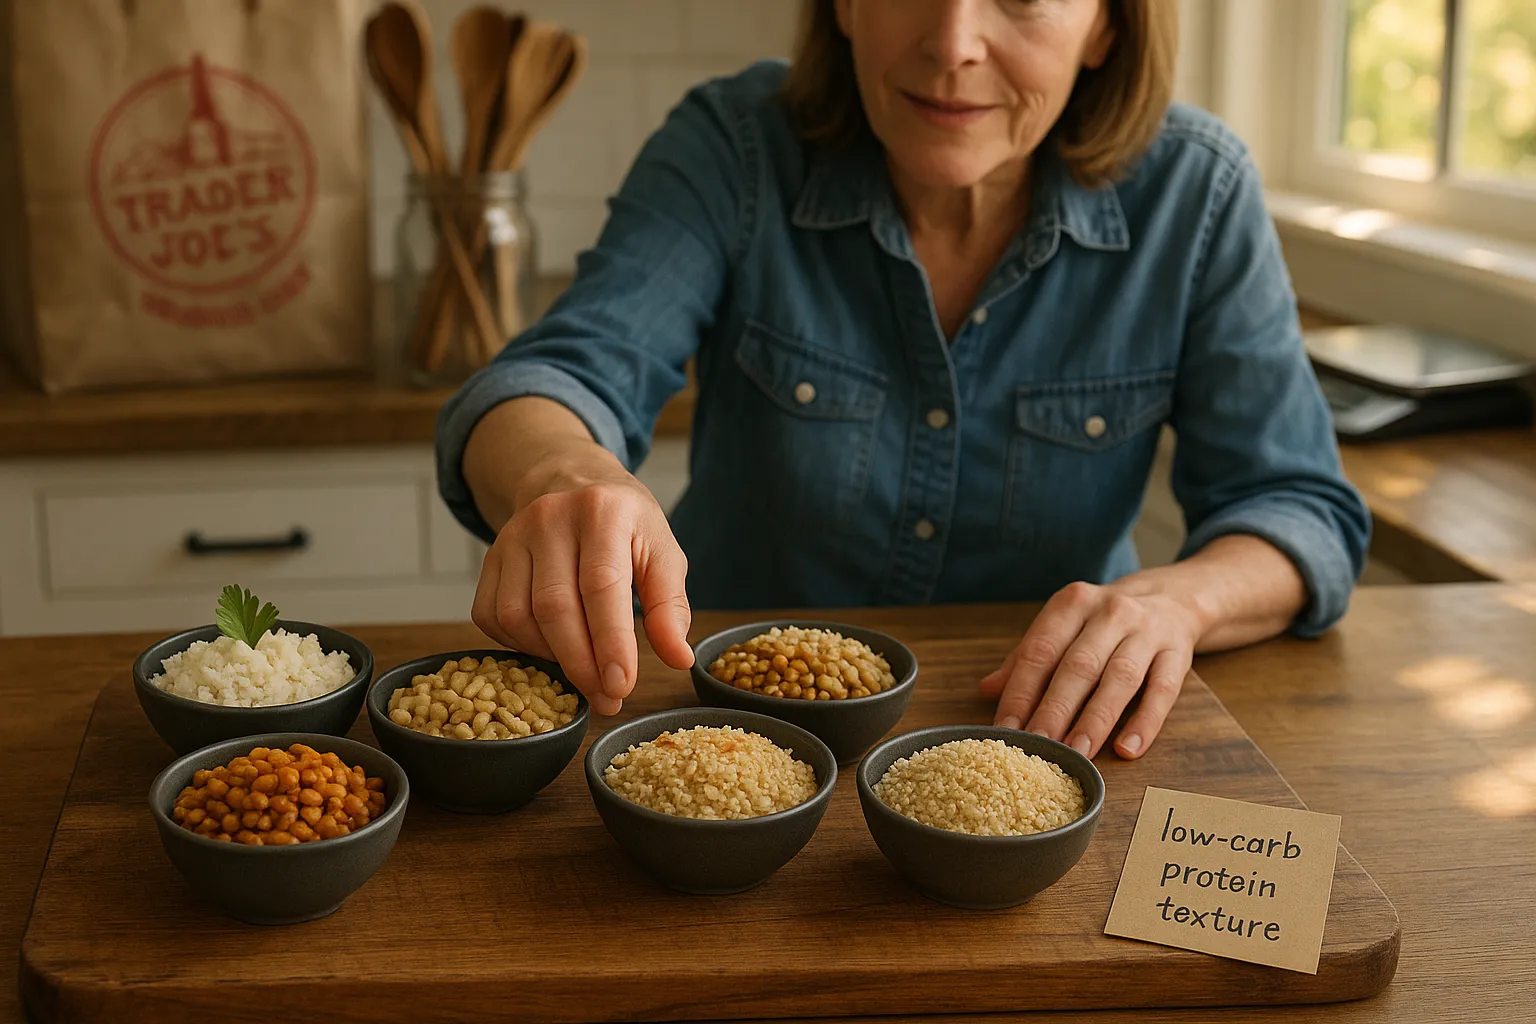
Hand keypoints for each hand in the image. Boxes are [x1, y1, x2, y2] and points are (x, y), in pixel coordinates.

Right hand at [470, 474, 692, 715]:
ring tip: (584, 670)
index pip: (601, 585)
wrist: (574, 483)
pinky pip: (491, 616)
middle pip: (555, 607)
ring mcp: (512, 536)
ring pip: (518, 616)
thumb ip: (670, 606)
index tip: (621, 686)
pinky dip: (519, 645)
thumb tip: (679, 659)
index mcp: (603, 511)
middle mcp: (550, 518)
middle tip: (607, 698)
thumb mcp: (663, 553)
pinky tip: (551, 648)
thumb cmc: (626, 526)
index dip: (610, 642)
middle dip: (581, 664)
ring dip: (550, 657)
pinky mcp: (490, 556)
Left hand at [978, 581, 1202, 759]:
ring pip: (1119, 679)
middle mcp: (1110, 613)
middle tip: (1039, 748)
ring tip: (1078, 753)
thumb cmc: (1104, 621)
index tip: (1006, 729)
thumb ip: (1028, 659)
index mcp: (1072, 604)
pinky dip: (1146, 721)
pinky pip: (1162, 690)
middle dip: (1055, 710)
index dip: (1020, 692)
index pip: (1040, 652)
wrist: (1172, 598)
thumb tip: (986, 690)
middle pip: (1078, 667)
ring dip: (1096, 720)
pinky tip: (1128, 748)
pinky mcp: (1178, 653)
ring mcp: (1147, 631)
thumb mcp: (1065, 627)